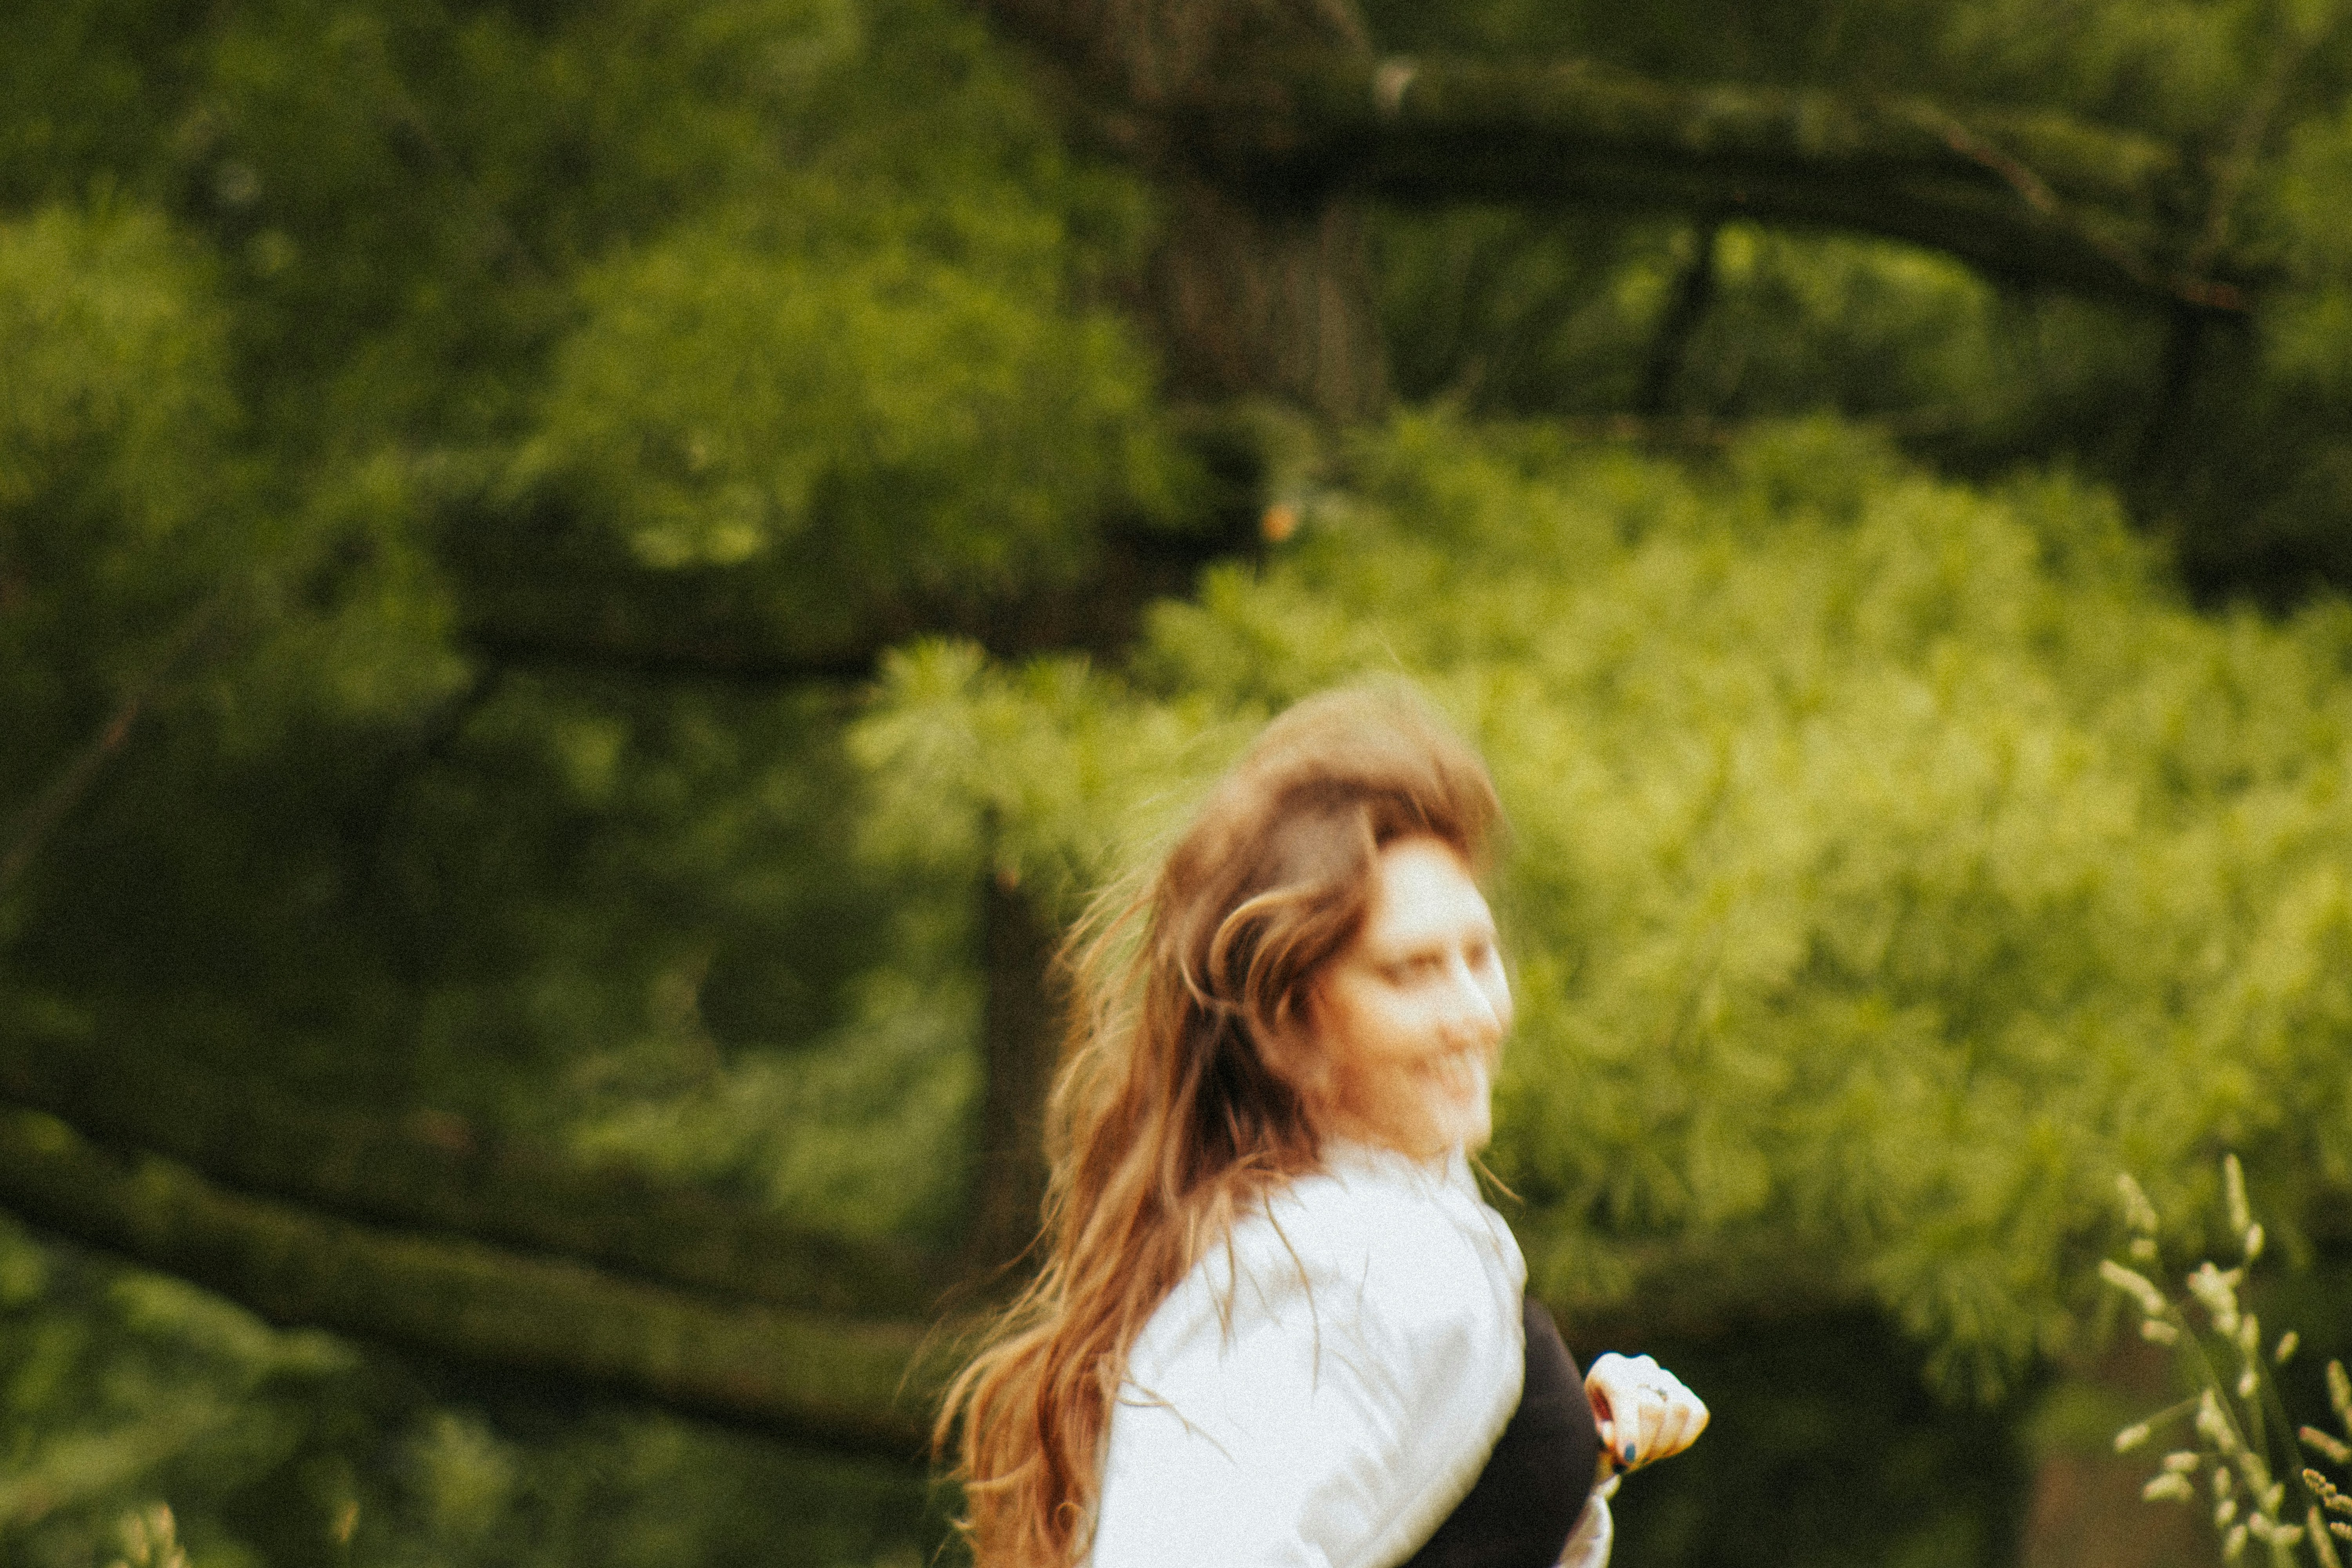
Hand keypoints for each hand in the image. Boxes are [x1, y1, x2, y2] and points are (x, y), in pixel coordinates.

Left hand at [1584, 1353, 1706, 1474]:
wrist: (1611, 1437)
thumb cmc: (1594, 1435)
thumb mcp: (1588, 1437)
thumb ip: (1596, 1436)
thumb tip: (1610, 1437)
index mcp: (1609, 1370)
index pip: (1624, 1391)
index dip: (1628, 1427)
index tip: (1627, 1457)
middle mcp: (1639, 1368)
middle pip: (1652, 1406)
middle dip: (1644, 1443)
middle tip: (1630, 1461)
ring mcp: (1667, 1379)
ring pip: (1679, 1409)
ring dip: (1663, 1444)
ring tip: (1643, 1455)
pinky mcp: (1687, 1395)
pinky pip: (1698, 1415)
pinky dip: (1683, 1439)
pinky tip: (1662, 1448)